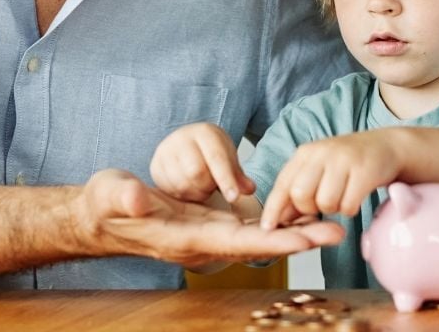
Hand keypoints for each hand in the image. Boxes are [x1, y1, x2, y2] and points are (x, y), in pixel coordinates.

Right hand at [76, 169, 343, 267]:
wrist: (100, 215)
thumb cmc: (105, 203)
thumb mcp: (111, 193)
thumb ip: (126, 196)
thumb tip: (140, 199)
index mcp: (184, 237)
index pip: (235, 241)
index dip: (272, 239)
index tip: (305, 237)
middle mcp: (202, 243)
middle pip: (257, 244)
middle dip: (298, 239)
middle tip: (338, 231)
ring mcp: (207, 236)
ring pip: (258, 237)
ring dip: (294, 233)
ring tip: (332, 225)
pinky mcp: (208, 226)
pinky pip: (249, 228)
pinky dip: (276, 224)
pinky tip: (300, 216)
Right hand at [150, 123, 255, 203]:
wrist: (186, 143)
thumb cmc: (211, 153)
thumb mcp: (229, 160)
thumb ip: (239, 176)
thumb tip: (249, 189)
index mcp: (205, 132)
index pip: (216, 158)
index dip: (226, 180)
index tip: (234, 198)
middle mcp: (182, 138)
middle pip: (197, 173)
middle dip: (208, 187)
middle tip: (212, 187)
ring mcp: (165, 151)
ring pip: (182, 184)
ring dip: (195, 194)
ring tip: (201, 187)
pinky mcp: (155, 165)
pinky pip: (169, 190)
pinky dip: (182, 195)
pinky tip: (188, 189)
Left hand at [260, 130, 402, 229]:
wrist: (387, 146)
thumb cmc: (349, 163)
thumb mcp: (320, 168)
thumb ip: (299, 188)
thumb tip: (278, 219)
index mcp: (306, 153)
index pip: (283, 183)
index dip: (273, 208)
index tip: (267, 228)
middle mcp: (322, 153)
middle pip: (300, 195)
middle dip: (309, 209)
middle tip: (322, 205)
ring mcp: (344, 160)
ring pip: (325, 203)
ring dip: (333, 209)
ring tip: (342, 197)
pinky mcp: (365, 171)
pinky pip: (348, 206)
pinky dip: (350, 209)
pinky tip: (355, 198)